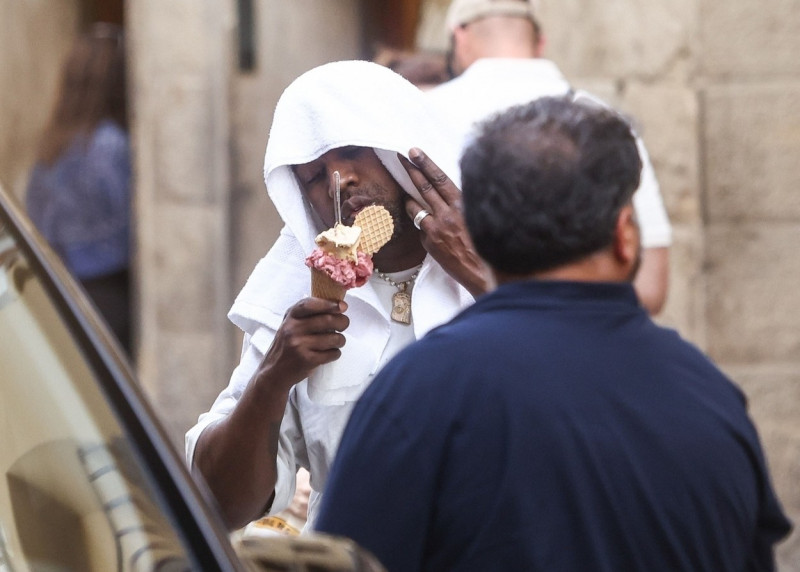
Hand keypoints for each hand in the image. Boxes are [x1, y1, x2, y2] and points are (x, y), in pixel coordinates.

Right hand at [254, 298, 349, 397]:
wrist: (274, 372)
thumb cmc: (287, 346)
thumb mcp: (290, 324)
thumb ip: (308, 314)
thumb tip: (338, 306)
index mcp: (290, 317)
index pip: (310, 304)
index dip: (329, 304)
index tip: (342, 307)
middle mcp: (293, 329)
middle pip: (327, 320)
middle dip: (342, 322)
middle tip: (344, 325)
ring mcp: (299, 345)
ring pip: (333, 338)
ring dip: (340, 340)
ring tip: (337, 342)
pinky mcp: (306, 360)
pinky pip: (332, 353)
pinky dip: (335, 353)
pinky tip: (329, 353)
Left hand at [400, 148, 489, 297]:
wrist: (482, 272)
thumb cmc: (484, 245)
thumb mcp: (477, 217)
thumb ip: (462, 204)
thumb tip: (447, 194)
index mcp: (462, 204)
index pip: (439, 178)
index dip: (425, 163)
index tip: (414, 152)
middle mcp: (447, 214)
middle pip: (424, 188)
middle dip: (411, 171)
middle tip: (400, 158)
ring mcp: (436, 229)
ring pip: (415, 208)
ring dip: (410, 200)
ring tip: (407, 196)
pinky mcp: (430, 243)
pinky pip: (422, 229)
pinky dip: (424, 228)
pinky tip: (433, 233)